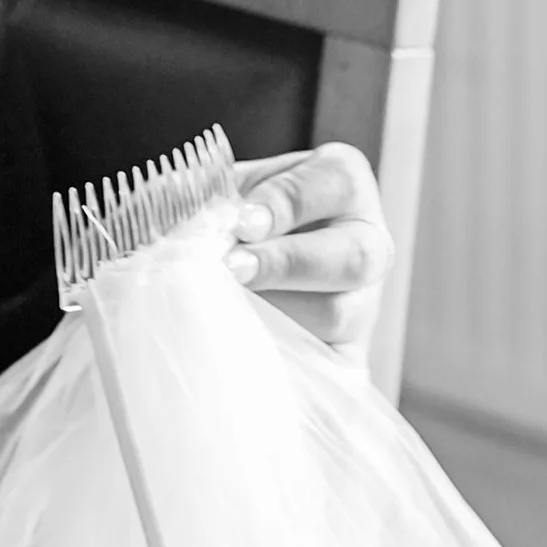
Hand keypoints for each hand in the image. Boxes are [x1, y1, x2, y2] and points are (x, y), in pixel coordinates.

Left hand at [229, 143, 392, 364]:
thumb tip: (177, 203)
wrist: (254, 262)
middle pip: (354, 255)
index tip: (242, 223)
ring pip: (340, 314)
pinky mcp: (350, 351)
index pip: (331, 184)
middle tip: (233, 267)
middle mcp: (368, 240)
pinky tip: (246, 346)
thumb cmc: (244, 213)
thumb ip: (214, 194)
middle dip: (288, 262)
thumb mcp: (232, 189)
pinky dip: (288, 358)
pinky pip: (330, 364)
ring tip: (227, 306)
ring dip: (279, 311)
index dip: (285, 204)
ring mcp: (364, 300)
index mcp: (343, 182)